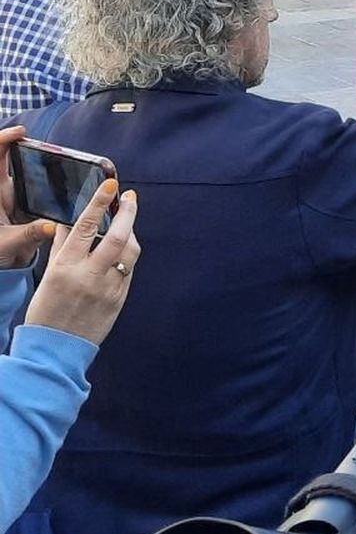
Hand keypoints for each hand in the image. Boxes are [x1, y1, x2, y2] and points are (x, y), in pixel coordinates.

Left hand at [0, 125, 58, 265]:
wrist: (2, 261)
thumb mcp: (8, 244)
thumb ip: (29, 235)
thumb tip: (52, 226)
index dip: (4, 139)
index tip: (22, 133)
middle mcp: (4, 190)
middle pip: (12, 158)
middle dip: (32, 148)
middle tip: (53, 149)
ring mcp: (16, 195)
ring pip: (29, 172)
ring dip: (45, 166)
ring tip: (67, 165)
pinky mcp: (28, 205)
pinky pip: (41, 188)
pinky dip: (53, 184)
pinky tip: (70, 187)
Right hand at [26, 179, 139, 346]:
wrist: (57, 348)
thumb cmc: (47, 310)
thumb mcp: (48, 275)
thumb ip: (62, 247)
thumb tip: (70, 220)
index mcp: (66, 268)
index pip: (85, 227)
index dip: (99, 203)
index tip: (111, 185)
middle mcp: (90, 276)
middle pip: (117, 236)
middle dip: (127, 213)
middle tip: (130, 197)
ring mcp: (109, 288)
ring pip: (130, 252)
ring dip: (130, 234)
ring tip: (125, 224)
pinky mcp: (121, 298)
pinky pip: (129, 270)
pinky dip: (127, 257)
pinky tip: (122, 250)